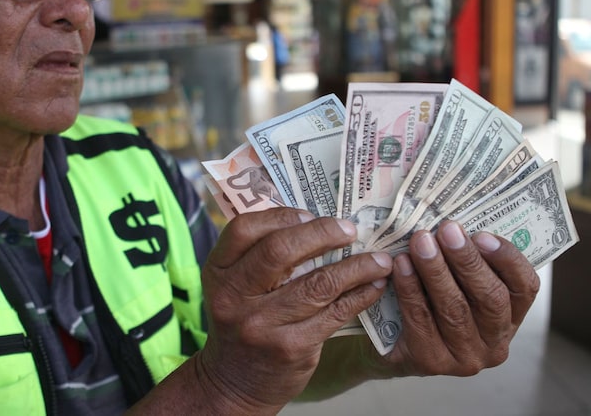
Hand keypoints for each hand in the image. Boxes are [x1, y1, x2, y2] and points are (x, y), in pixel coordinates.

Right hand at [195, 208, 392, 413]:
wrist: (234, 382)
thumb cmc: (242, 321)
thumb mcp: (233, 286)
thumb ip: (257, 255)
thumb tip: (313, 220)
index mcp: (218, 271)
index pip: (244, 229)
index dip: (280, 216)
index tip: (310, 214)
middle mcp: (233, 296)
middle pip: (279, 251)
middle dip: (321, 233)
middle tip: (350, 229)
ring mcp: (262, 324)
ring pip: (317, 283)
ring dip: (356, 266)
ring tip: (379, 259)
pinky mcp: (290, 348)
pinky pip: (334, 314)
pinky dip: (360, 296)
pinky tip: (374, 285)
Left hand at [386, 220, 539, 376]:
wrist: (392, 344)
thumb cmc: (431, 302)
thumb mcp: (456, 282)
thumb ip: (464, 260)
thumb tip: (454, 224)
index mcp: (511, 317)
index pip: (525, 288)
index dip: (507, 259)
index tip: (481, 234)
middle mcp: (495, 342)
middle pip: (490, 298)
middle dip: (467, 260)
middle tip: (446, 230)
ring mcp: (466, 358)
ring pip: (454, 308)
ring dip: (436, 270)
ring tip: (420, 242)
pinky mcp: (433, 362)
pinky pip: (421, 319)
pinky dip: (410, 288)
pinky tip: (401, 266)